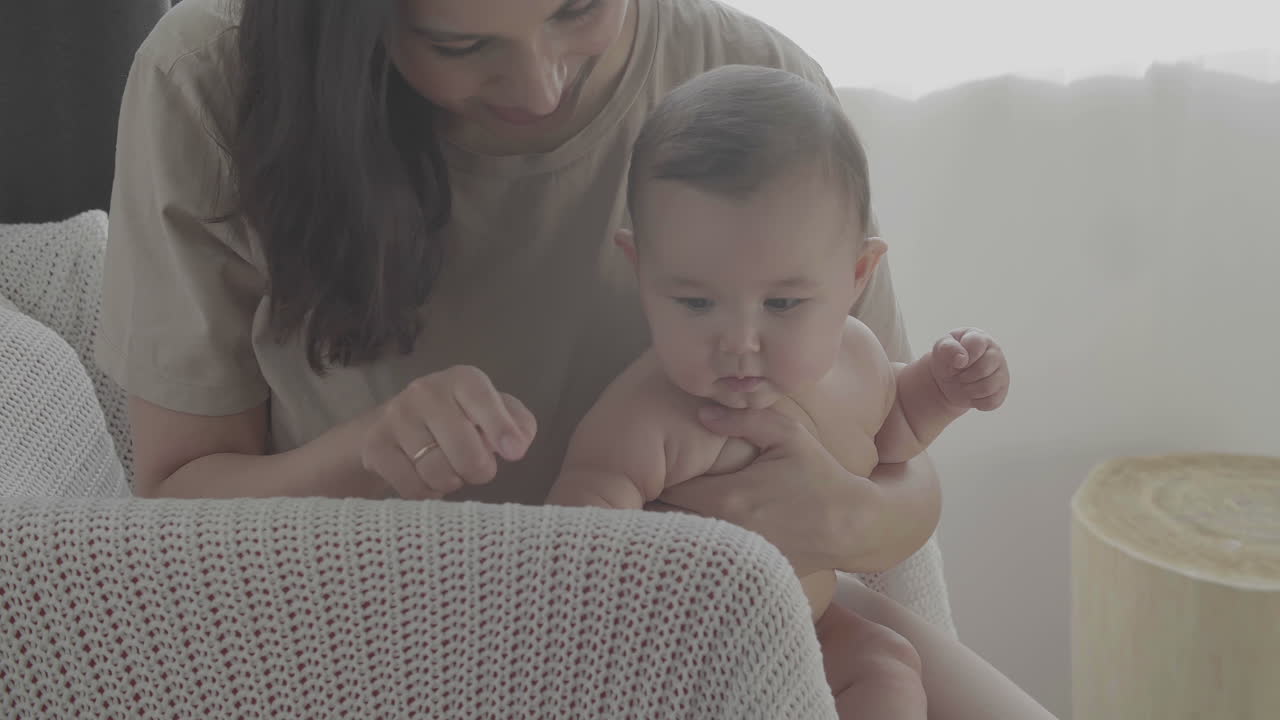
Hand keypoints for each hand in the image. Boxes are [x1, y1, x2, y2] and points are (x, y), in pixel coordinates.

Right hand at [360, 365, 536, 499]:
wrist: (395, 425)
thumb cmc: (459, 419)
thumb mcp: (493, 413)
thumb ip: (518, 425)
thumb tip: (517, 444)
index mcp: (463, 380)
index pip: (483, 401)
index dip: (501, 429)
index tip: (514, 454)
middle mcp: (427, 391)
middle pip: (465, 451)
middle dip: (479, 470)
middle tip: (478, 470)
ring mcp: (397, 416)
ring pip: (437, 472)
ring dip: (451, 482)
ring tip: (449, 470)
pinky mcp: (376, 445)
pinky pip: (412, 486)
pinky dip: (426, 493)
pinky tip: (426, 479)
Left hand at [656, 405, 885, 572]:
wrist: (852, 527)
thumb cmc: (820, 477)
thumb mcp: (788, 436)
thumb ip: (742, 419)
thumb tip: (702, 412)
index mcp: (726, 498)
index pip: (666, 492)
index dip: (655, 481)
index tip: (654, 471)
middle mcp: (723, 532)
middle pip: (664, 525)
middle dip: (653, 509)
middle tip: (647, 494)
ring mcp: (732, 558)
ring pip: (680, 548)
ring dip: (669, 532)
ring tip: (660, 517)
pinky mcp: (742, 574)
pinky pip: (702, 564)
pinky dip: (692, 552)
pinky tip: (692, 540)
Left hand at [929, 328, 1008, 411]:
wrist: (949, 377)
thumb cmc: (947, 358)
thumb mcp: (941, 349)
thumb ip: (948, 348)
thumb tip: (961, 358)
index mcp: (980, 338)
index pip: (976, 345)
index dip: (962, 357)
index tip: (955, 362)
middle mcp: (995, 353)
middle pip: (982, 369)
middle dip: (963, 376)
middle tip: (956, 375)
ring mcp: (1001, 372)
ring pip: (987, 388)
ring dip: (967, 390)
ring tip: (962, 384)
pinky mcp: (1001, 391)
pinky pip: (990, 402)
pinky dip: (975, 402)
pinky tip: (971, 394)